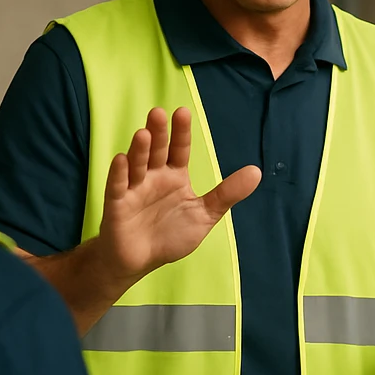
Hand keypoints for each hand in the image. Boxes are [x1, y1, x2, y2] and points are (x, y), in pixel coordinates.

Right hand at [94, 105, 260, 287]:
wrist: (141, 262)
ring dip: (139, 150)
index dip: (180, 132)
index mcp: (174, 176)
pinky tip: (121, 159)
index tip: (182, 112)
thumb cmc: (171, 235)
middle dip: (158, 133)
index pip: (179, 150)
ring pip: (137, 165)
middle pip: (156, 151)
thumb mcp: (205, 214)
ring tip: (143, 134)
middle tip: (158, 113)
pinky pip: (117, 187)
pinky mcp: (117, 205)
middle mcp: (153, 177)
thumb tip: (257, 171)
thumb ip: (227, 193)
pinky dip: (118, 174)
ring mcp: (134, 189)